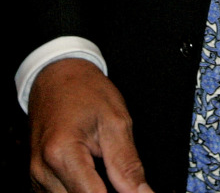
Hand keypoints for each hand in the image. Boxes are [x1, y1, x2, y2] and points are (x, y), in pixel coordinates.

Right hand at [29, 58, 152, 192]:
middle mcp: (42, 171)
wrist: (57, 78)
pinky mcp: (37, 182)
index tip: (140, 192)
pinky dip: (80, 191)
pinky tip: (95, 180)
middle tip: (126, 182)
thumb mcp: (116, 121)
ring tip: (109, 175)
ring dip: (92, 192)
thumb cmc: (85, 92)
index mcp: (61, 153)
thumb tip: (143, 192)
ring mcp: (36, 179)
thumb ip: (127, 163)